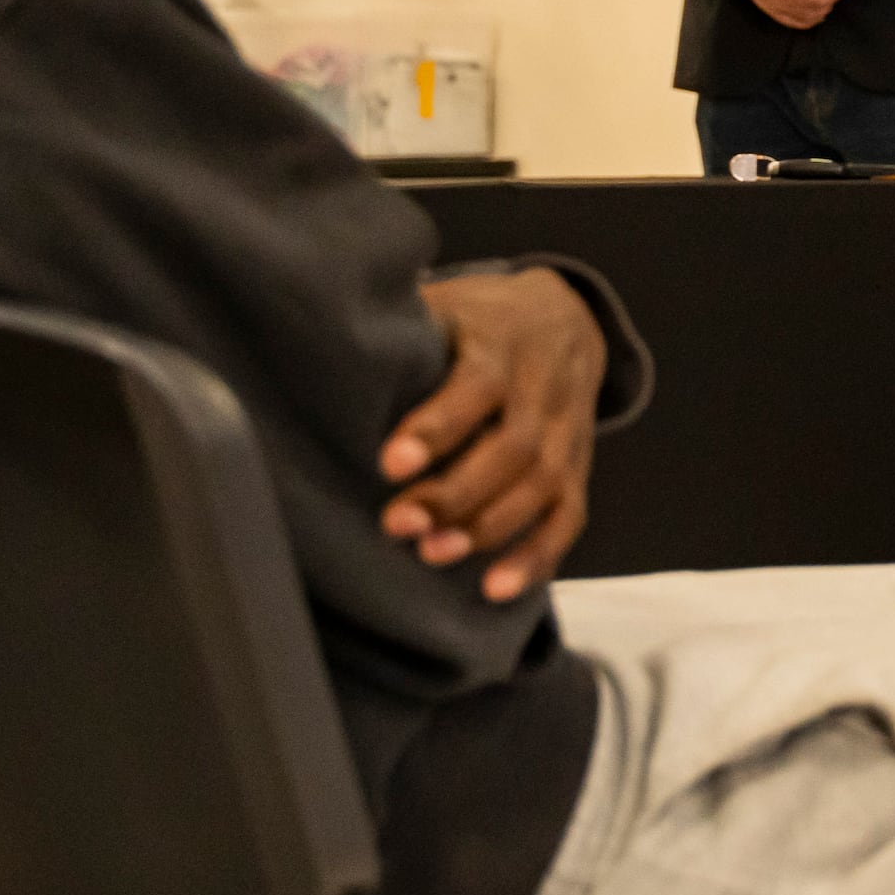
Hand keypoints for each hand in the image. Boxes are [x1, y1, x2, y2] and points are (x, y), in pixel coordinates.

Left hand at [385, 267, 605, 600]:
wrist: (566, 318)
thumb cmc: (479, 321)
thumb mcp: (444, 305)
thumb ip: (400, 334)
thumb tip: (315, 355)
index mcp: (502, 344)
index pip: (477, 386)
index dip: (437, 426)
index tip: (391, 463)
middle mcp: (543, 389)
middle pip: (514, 446)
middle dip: (456, 492)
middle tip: (397, 523)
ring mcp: (568, 431)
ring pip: (542, 485)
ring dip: (487, 527)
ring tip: (431, 554)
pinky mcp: (578, 468)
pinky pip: (568, 517)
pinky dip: (537, 556)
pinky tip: (495, 588)